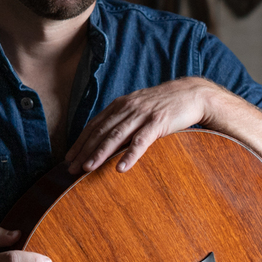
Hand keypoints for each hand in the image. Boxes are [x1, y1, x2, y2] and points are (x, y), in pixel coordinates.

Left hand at [65, 77, 216, 173]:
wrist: (192, 94)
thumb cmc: (166, 104)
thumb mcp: (140, 106)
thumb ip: (125, 118)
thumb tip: (109, 136)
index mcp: (121, 105)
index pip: (94, 125)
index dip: (80, 141)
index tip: (69, 157)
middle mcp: (127, 108)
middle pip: (100, 132)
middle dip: (84, 151)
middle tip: (71, 168)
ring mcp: (142, 115)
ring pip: (116, 136)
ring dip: (100, 153)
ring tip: (88, 168)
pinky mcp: (157, 123)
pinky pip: (140, 141)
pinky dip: (129, 155)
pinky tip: (121, 168)